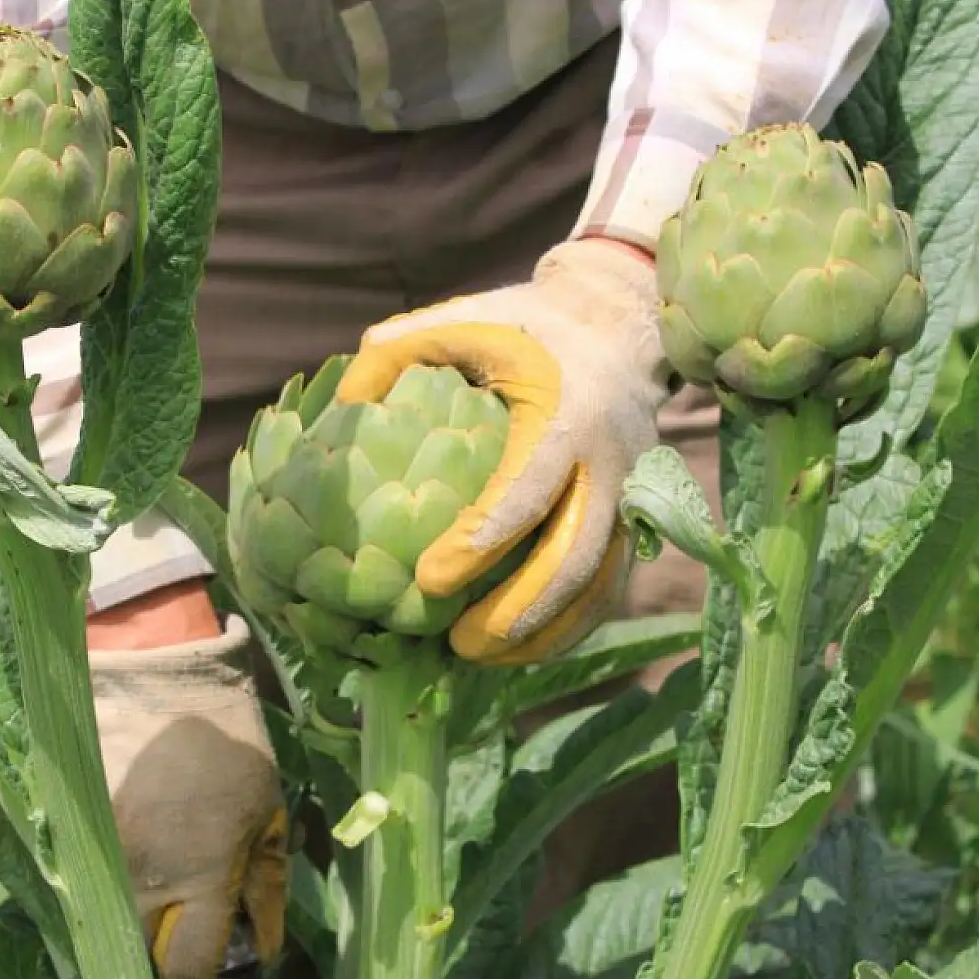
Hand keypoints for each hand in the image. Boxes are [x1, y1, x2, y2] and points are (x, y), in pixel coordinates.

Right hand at [90, 614, 287, 978]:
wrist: (153, 675)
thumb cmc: (226, 740)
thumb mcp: (268, 808)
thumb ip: (268, 885)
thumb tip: (264, 948)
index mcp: (202, 874)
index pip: (187, 971)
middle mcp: (143, 875)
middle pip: (146, 954)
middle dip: (171, 947)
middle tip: (194, 915)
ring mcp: (101, 854)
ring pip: (118, 915)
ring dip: (145, 907)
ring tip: (168, 861)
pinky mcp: (73, 831)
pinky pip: (96, 875)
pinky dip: (119, 870)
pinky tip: (141, 835)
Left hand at [340, 238, 672, 664]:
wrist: (616, 327)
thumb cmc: (524, 327)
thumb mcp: (464, 321)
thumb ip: (400, 351)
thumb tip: (346, 403)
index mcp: (564, 412)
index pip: (527, 489)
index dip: (480, 541)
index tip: (428, 579)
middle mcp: (606, 461)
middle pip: (573, 553)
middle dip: (518, 608)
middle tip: (457, 644)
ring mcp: (627, 495)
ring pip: (597, 581)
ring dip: (544, 629)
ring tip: (480, 658)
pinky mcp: (633, 519)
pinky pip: (608, 585)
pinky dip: (569, 625)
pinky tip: (520, 650)